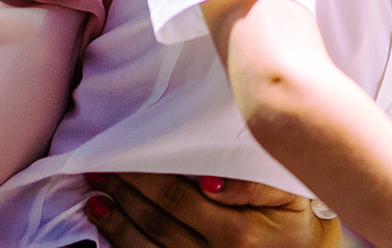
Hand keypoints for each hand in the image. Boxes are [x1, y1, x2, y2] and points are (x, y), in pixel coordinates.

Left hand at [84, 174, 339, 247]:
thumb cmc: (297, 220)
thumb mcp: (287, 194)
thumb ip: (252, 186)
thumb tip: (208, 182)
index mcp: (238, 233)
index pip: (177, 198)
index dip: (143, 178)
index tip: (120, 157)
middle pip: (156, 223)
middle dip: (124, 194)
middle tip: (98, 170)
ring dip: (116, 224)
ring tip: (94, 200)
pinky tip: (109, 235)